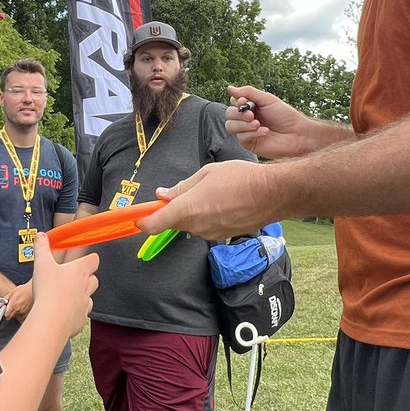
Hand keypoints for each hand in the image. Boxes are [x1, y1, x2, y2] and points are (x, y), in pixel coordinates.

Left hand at [3, 281, 33, 320]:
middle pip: (10, 317)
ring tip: (18, 306)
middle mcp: (18, 309)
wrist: (33, 289)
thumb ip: (4, 299)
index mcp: (13, 304)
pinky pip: (22, 316)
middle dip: (9, 313)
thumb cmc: (23, 290)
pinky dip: (21, 314)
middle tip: (11, 307)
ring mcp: (24, 312)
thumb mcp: (12, 292)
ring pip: (16, 317)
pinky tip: (22, 308)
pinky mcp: (28, 313)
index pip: (6, 315)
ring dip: (16, 313)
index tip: (4, 310)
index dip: (4, 313)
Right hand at [30, 233, 97, 340]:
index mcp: (80, 271)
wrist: (51, 320)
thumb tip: (41, 236)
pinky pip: (82, 314)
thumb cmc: (48, 291)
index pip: (94, 260)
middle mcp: (86, 287)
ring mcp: (85, 304)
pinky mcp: (80, 319)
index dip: (90, 258)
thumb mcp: (41, 264)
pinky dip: (76, 312)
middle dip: (87, 277)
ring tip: (67, 295)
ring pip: (89, 297)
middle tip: (73, 277)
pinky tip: (64, 312)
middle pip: (94, 279)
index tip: (86, 258)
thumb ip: (41, 248)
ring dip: (81, 295)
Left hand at [137, 160, 274, 240]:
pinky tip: (221, 202)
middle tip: (180, 193)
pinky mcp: (222, 236)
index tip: (137, 217)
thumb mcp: (207, 173)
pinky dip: (206, 217)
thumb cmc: (240, 178)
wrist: (272, 194)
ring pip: (190, 224)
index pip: (155, 224)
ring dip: (191, 212)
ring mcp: (210, 234)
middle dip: (171, 210)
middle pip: (172, 222)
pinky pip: (205, 227)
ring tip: (210, 193)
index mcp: (188, 209)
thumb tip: (163, 195)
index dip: (143, 221)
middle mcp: (197, 226)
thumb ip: (182, 187)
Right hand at [226, 84, 314, 159]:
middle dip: (238, 114)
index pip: (233, 102)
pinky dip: (252, 133)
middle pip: (229, 114)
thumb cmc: (286, 116)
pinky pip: (241, 138)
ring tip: (258, 124)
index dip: (236, 102)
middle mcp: (246, 119)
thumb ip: (249, 92)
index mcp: (251, 107)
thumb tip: (229, 88)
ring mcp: (247, 132)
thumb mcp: (268, 99)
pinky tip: (265, 131)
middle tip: (252, 115)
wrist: (298, 134)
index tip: (244, 101)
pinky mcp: (250, 144)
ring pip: (230, 127)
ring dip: (243, 124)